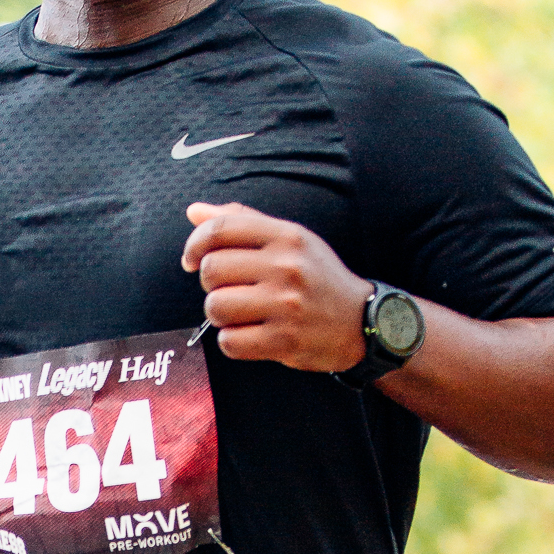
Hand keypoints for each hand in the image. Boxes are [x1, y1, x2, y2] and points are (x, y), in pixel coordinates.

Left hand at [181, 200, 370, 372]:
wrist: (361, 322)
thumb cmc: (317, 278)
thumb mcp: (289, 240)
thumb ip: (242, 223)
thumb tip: (194, 212)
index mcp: (286, 236)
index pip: (221, 229)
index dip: (195, 245)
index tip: (191, 260)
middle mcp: (287, 267)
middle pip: (212, 270)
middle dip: (210, 284)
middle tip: (228, 290)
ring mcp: (286, 305)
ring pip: (216, 307)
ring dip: (220, 315)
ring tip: (241, 314)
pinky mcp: (284, 340)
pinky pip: (230, 342)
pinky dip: (232, 341)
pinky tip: (250, 335)